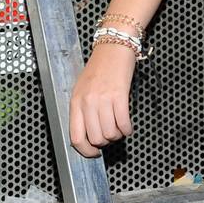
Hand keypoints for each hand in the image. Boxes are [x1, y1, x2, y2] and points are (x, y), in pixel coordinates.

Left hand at [68, 42, 136, 156]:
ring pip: (111, 134)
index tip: (93, 153)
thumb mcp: (82, 89)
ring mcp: (103, 99)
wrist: (113, 49)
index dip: (85, 150)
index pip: (75, 136)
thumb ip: (82, 110)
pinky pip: (124, 124)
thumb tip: (88, 135)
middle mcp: (87, 102)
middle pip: (96, 139)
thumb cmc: (98, 70)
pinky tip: (126, 123)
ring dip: (117, 135)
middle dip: (105, 141)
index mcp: (75, 101)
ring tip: (118, 126)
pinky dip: (127, 129)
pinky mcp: (119, 96)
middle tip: (109, 133)